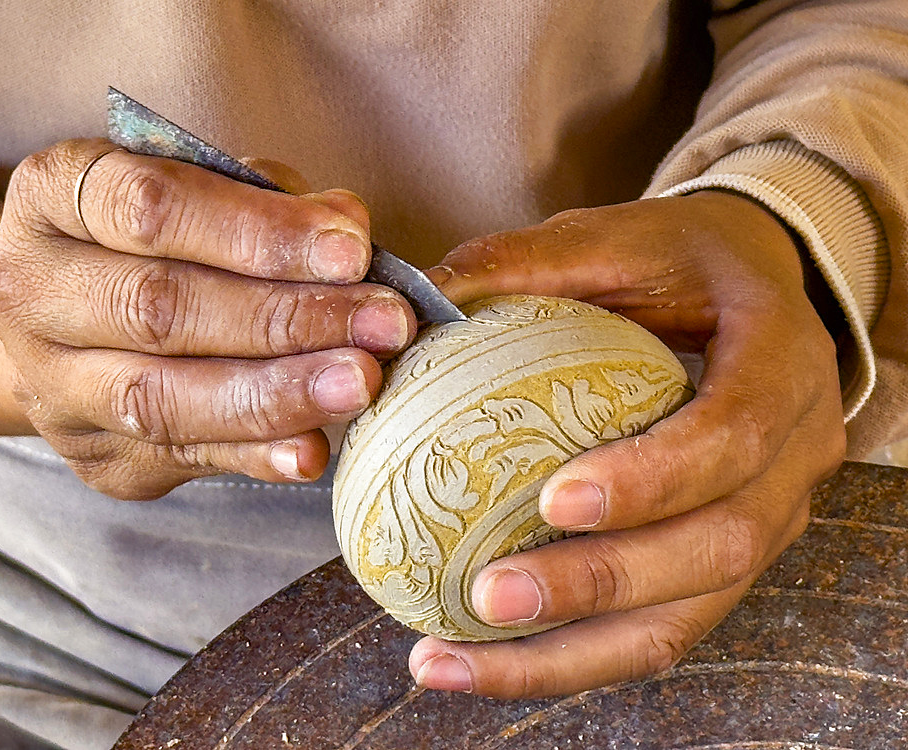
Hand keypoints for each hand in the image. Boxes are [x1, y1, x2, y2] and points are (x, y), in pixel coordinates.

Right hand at [0, 139, 414, 498]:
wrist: (65, 321)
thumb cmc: (153, 240)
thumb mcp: (196, 190)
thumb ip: (266, 202)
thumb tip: (346, 228)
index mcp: (51, 198)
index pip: (148, 209)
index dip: (256, 232)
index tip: (352, 250)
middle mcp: (30, 291)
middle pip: (159, 309)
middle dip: (286, 318)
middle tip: (384, 323)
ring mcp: (53, 385)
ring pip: (161, 398)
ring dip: (276, 393)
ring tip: (361, 382)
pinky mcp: (94, 454)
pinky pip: (179, 458)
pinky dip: (252, 455)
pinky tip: (312, 449)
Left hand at [409, 191, 844, 696]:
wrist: (754, 291)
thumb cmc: (681, 263)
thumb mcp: (614, 239)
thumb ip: (525, 263)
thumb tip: (414, 301)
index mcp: (782, 364)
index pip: (735, 435)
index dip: (655, 479)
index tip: (553, 502)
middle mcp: (795, 456)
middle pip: (720, 546)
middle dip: (603, 584)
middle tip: (489, 596)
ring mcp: (769, 519)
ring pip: (688, 617)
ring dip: (570, 655)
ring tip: (457, 660)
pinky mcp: (725, 560)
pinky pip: (659, 629)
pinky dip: (571, 657)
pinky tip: (484, 661)